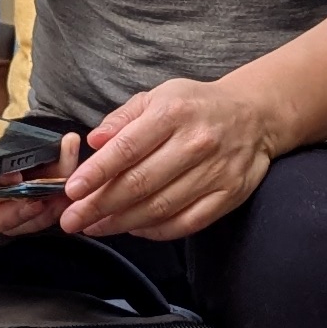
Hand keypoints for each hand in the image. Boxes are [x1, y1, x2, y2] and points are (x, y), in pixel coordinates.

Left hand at [59, 74, 281, 242]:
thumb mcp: (158, 96)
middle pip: (140, 184)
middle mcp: (195, 143)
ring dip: (121, 223)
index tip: (72, 190)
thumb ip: (123, 118)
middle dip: (99, 205)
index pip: (127, 148)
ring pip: (160, 208)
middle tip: (72, 220)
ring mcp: (215, 172)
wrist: (254, 115)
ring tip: (95, 227)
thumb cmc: (197, 106)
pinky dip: (155, 231)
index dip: (96, 173)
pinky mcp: (228, 195)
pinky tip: (133, 230)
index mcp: (173, 113)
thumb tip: (94, 141)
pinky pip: (186, 223)